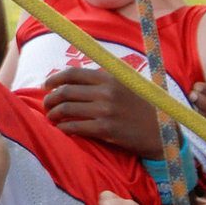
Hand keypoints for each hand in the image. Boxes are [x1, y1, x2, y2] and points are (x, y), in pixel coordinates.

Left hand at [42, 67, 161, 157]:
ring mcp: (105, 110)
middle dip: (50, 98)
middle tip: (46, 104)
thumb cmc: (141, 107)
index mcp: (109, 77)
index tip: (46, 86)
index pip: (73, 73)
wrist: (160, 131)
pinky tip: (61, 129)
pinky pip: (74, 127)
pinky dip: (63, 128)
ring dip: (53, 114)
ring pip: (66, 109)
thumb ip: (104, 78)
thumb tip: (75, 78)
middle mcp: (106, 91)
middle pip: (66, 91)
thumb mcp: (126, 83)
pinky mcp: (105, 129)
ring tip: (51, 117)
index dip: (55, 79)